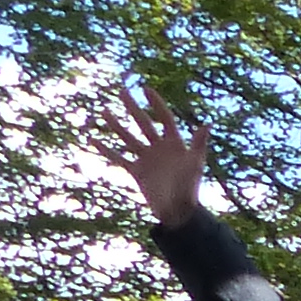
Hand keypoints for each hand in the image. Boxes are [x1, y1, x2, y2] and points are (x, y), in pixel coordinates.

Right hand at [94, 84, 208, 225]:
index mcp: (174, 144)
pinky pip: (118, 158)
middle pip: (143, 123)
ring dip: (116, 125)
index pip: (165, 118)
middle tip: (122, 91)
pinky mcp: (137, 171)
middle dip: (133, 107)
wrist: (178, 211)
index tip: (146, 89)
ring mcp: (146, 159)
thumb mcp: (196, 164)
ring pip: (128, 138)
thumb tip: (207, 123)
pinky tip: (93, 140)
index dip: (156, 104)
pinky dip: (106, 150)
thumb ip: (198, 144)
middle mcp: (159, 148)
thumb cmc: (190, 187)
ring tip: (104, 111)